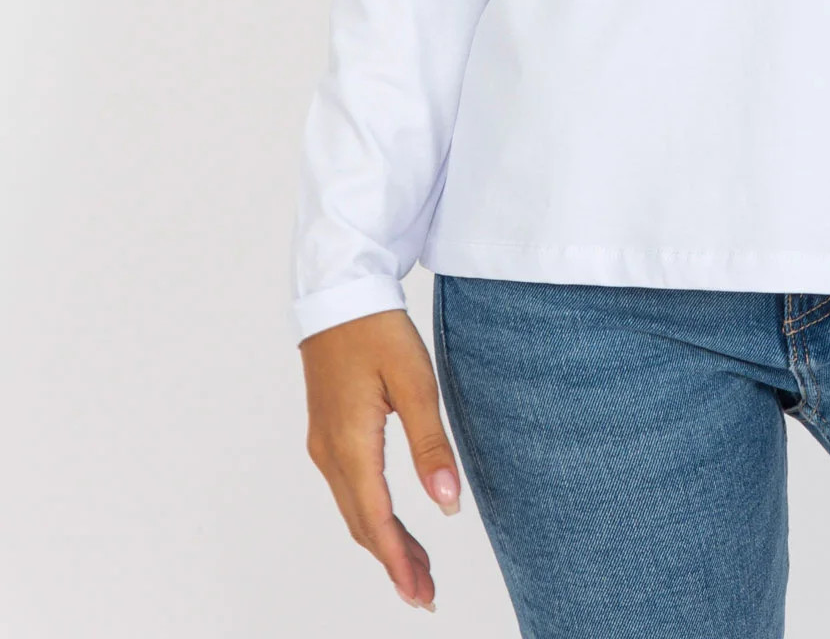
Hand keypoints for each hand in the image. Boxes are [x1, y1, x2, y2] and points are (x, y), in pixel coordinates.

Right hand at [301, 308, 461, 611]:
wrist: (338, 292)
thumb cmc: (377, 329)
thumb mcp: (414, 381)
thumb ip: (431, 446)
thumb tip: (448, 504)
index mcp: (350, 444)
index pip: (376, 522)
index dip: (398, 563)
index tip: (419, 595)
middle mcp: (330, 452)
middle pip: (362, 524)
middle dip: (394, 562)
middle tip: (425, 593)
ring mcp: (324, 443)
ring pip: (355, 509)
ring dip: (383, 542)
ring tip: (417, 568)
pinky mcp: (328, 431)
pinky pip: (350, 489)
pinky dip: (372, 515)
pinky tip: (391, 523)